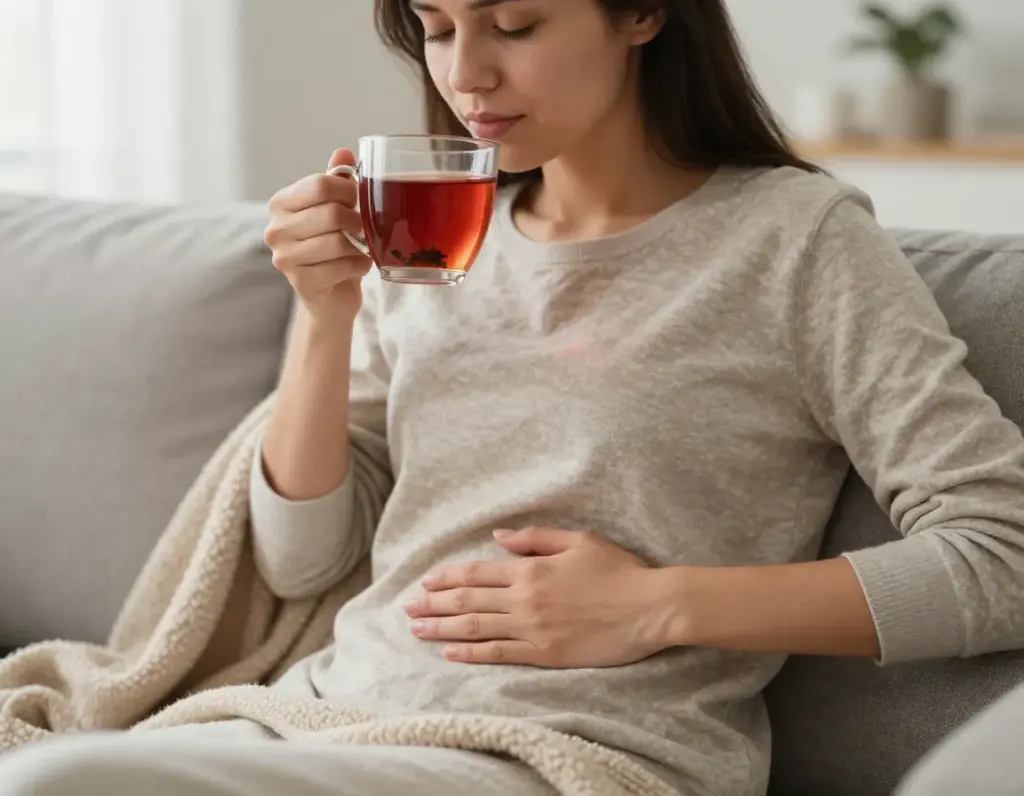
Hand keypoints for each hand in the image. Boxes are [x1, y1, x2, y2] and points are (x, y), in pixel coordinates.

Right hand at [264, 148, 370, 323]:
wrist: (330, 296)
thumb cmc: (334, 248)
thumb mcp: (335, 210)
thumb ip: (337, 182)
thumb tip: (344, 151)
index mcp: (281, 203)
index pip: (319, 184)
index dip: (348, 191)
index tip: (356, 200)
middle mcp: (275, 229)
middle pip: (330, 213)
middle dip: (357, 221)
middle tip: (362, 228)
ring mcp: (284, 258)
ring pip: (337, 241)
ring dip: (359, 246)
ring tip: (361, 247)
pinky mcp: (301, 283)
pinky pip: (341, 267)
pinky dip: (359, 265)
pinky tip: (358, 265)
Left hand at [405, 527, 677, 667]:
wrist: (649, 607)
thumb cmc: (619, 571)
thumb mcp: (578, 541)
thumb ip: (535, 539)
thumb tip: (499, 538)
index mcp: (531, 569)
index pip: (477, 573)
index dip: (447, 578)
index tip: (425, 583)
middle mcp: (524, 599)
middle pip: (467, 601)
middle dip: (434, 605)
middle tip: (407, 609)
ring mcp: (533, 629)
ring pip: (475, 628)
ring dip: (442, 629)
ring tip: (417, 630)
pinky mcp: (545, 654)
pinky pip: (499, 654)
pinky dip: (471, 654)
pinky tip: (451, 653)